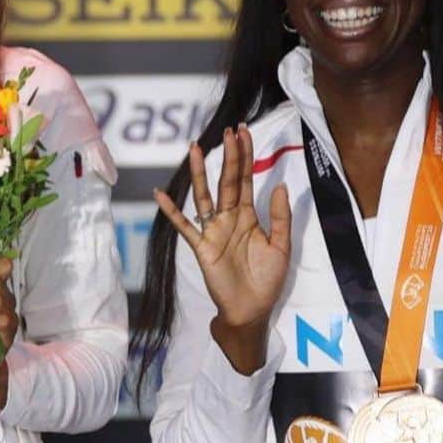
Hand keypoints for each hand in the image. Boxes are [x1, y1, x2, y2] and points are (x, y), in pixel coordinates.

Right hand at [154, 126, 290, 373]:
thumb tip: (280, 185)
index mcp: (248, 216)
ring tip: (195, 149)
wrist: (252, 311)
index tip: (243, 132)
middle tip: (228, 131)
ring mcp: (213, 231)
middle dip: (228, 156)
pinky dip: (173, 210)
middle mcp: (229, 218)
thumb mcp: (281, 247)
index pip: (245, 179)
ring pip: (205, 196)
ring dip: (200, 173)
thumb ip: (281, 217)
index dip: (245, 156)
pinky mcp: (202, 247)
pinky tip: (161, 194)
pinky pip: (186, 226)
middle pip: (227, 181)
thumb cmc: (267, 280)